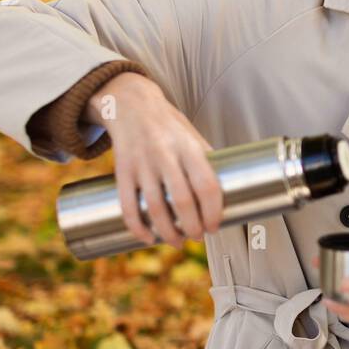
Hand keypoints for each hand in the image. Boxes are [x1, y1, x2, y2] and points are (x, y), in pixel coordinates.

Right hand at [89, 71, 223, 246]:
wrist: (131, 106)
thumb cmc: (169, 126)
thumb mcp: (193, 136)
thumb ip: (207, 162)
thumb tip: (226, 191)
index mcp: (189, 148)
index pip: (207, 186)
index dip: (213, 212)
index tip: (215, 226)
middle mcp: (166, 156)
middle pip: (182, 201)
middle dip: (192, 227)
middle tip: (198, 237)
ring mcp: (142, 164)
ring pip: (155, 208)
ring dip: (168, 232)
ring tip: (177, 242)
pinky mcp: (122, 171)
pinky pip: (128, 206)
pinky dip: (138, 227)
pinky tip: (148, 238)